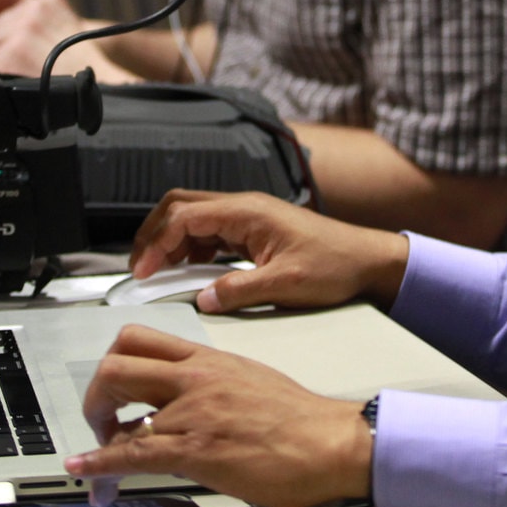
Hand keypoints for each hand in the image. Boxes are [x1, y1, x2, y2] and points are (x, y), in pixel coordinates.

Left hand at [64, 326, 371, 506]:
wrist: (331, 442)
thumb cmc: (302, 419)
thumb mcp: (249, 382)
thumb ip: (212, 387)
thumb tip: (188, 404)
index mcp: (208, 359)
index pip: (142, 339)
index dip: (115, 360)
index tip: (114, 388)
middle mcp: (194, 378)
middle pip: (117, 363)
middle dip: (97, 393)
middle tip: (103, 420)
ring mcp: (192, 412)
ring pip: (117, 405)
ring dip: (97, 432)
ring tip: (97, 455)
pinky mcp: (195, 449)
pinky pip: (132, 453)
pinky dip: (98, 465)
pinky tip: (86, 473)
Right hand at [130, 190, 411, 314]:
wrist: (366, 259)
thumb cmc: (335, 264)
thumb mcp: (287, 284)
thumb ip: (241, 290)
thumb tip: (204, 299)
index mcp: (247, 212)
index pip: (184, 216)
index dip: (157, 242)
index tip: (144, 271)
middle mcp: (243, 208)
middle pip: (180, 207)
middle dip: (153, 234)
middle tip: (140, 268)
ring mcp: (246, 217)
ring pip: (192, 218)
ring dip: (170, 242)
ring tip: (157, 274)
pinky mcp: (251, 230)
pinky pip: (209, 233)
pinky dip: (189, 249)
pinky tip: (186, 272)